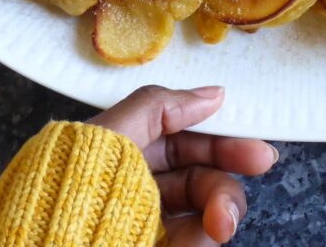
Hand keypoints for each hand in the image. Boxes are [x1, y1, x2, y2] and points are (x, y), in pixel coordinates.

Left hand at [87, 85, 277, 244]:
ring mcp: (147, 224)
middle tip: (258, 173)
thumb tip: (213, 93)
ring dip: (223, 211)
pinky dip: (203, 239)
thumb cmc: (66, 192)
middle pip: (200, 176)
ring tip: (222, 224)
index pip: (185, 140)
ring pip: (204, 212)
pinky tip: (202, 239)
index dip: (222, 139)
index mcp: (128, 151)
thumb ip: (161, 106)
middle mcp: (140, 188)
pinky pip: (193, 240)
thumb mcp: (108, 135)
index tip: (255, 145)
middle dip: (228, 176)